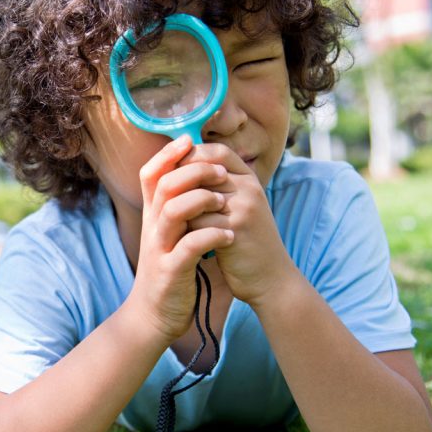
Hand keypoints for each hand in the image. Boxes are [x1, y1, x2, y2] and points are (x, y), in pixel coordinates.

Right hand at [126, 135, 234, 342]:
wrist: (153, 316)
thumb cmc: (169, 273)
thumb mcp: (168, 236)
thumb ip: (177, 210)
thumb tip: (195, 180)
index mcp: (153, 217)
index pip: (151, 174)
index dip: (167, 154)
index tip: (189, 139)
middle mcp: (152, 227)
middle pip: (164, 185)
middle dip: (194, 172)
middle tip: (221, 174)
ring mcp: (159, 248)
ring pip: (173, 211)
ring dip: (202, 200)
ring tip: (225, 202)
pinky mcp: (170, 271)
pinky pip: (189, 247)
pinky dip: (211, 236)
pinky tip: (229, 235)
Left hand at [179, 144, 297, 306]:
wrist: (270, 279)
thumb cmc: (245, 242)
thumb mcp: (237, 209)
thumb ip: (217, 188)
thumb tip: (180, 168)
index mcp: (249, 179)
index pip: (217, 151)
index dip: (192, 155)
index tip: (172, 171)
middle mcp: (249, 187)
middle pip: (204, 168)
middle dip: (178, 181)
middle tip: (161, 196)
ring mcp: (245, 207)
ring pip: (197, 194)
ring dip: (179, 206)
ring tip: (167, 219)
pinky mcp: (237, 229)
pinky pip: (199, 219)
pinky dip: (185, 227)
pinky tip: (179, 237)